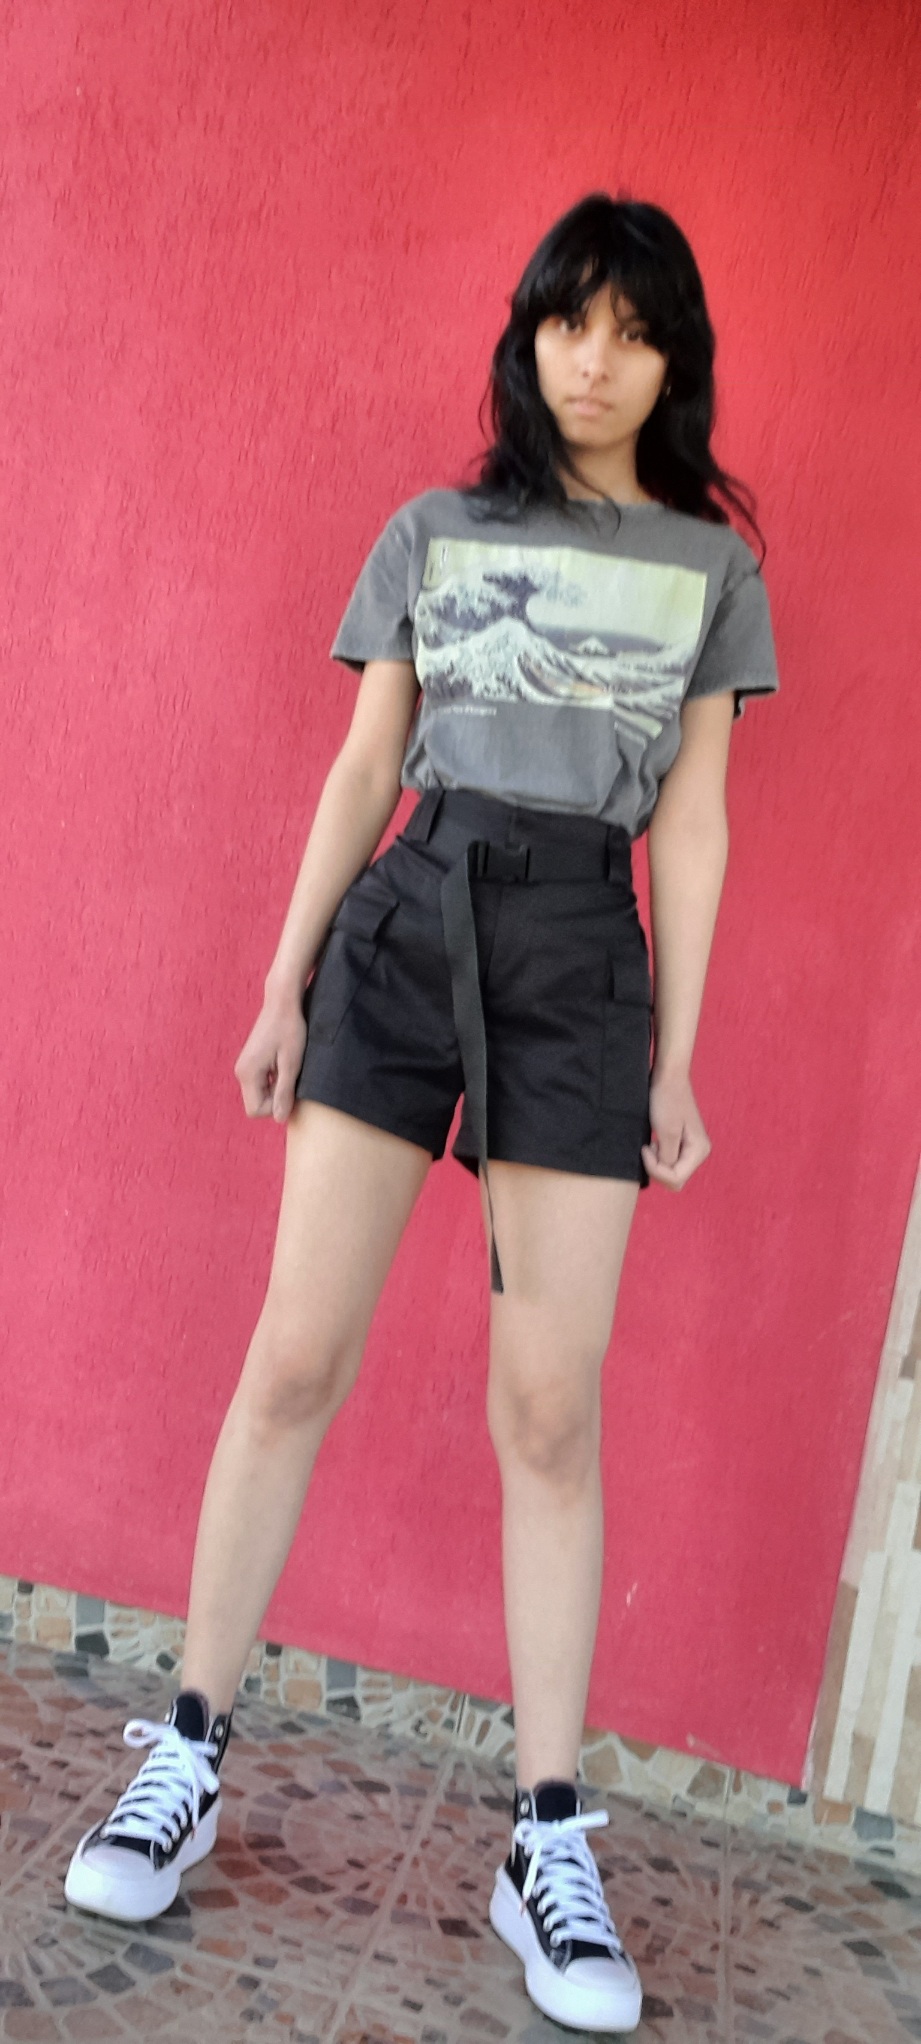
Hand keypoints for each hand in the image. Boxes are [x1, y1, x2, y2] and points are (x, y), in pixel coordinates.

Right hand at [233, 993, 307, 1122]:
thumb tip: (280, 1119)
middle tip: (291, 1075)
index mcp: (248, 1073)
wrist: (282, 1002)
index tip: (290, 1086)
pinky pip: (261, 1083)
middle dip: (276, 1098)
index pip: (255, 1111)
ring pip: (259, 1094)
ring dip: (277, 1088)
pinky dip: (274, 1079)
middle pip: (256, 1104)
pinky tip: (284, 1062)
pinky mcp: (251, 1061)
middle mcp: (241, 1072)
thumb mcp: (292, 1063)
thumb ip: (284, 1092)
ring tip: (288, 1066)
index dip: (276, 1106)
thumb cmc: (290, 1029)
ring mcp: (244, 1066)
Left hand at [641, 1065, 711, 1190]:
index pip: (676, 1179)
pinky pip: (669, 1162)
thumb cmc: (666, 1099)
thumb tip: (667, 1174)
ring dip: (657, 1162)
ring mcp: (691, 1149)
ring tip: (652, 1142)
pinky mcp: (682, 1144)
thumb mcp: (666, 1131)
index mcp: (699, 1150)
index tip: (646, 1148)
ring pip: (671, 1172)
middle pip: (675, 1179)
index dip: (656, 1169)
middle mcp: (699, 1152)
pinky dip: (658, 1157)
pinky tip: (654, 1142)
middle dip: (658, 1168)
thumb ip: (668, 1158)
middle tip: (649, 1146)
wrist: (667, 1078)